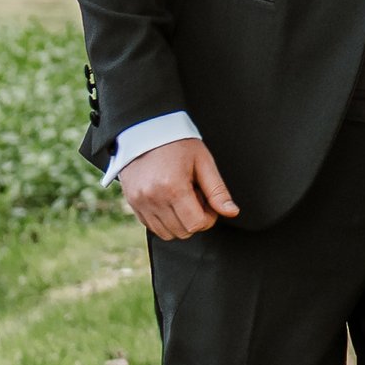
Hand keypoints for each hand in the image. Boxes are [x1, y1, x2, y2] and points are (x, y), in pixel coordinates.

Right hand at [119, 136, 237, 237]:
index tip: (208, 202)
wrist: (145, 130)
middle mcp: (153, 198)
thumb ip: (217, 190)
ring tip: (180, 198)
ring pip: (167, 233)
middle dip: (195, 219)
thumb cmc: (177, 143)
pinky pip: (152, 227)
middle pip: (183, 231)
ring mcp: (140, 202)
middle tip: (195, 196)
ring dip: (179, 222)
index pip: (197, 224)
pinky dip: (164, 221)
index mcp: (173, 187)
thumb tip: (232, 212)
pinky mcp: (133, 203)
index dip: (209, 217)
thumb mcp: (203, 162)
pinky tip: (168, 200)